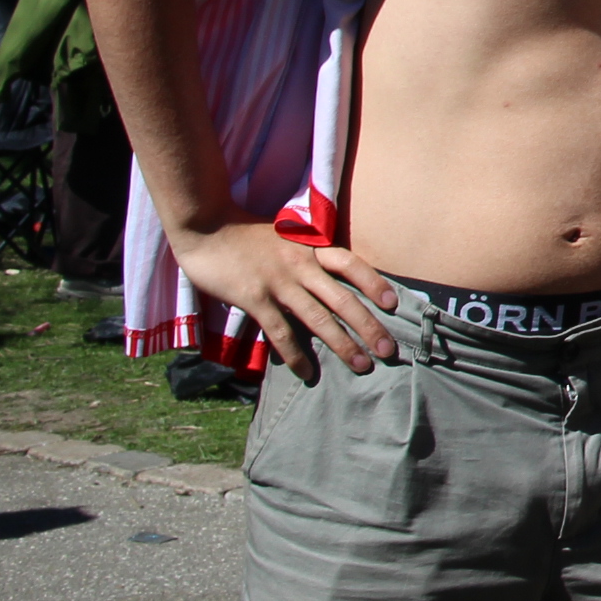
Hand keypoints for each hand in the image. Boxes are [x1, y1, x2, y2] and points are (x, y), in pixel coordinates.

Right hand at [172, 220, 399, 382]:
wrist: (206, 227)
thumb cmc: (247, 236)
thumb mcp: (287, 238)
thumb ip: (308, 256)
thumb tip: (329, 281)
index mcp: (311, 247)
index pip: (352, 264)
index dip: (374, 283)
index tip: (393, 304)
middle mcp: (301, 264)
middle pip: (343, 299)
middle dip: (369, 326)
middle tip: (389, 350)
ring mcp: (279, 282)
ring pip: (319, 319)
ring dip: (343, 345)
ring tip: (361, 365)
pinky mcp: (255, 299)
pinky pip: (280, 332)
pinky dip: (296, 355)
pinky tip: (307, 373)